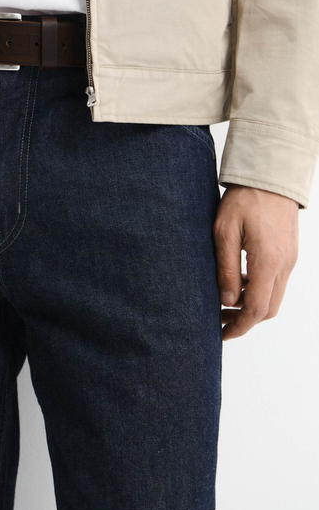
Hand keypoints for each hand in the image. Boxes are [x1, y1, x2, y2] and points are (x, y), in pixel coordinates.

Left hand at [213, 184, 298, 340]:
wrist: (271, 175)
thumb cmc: (245, 199)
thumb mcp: (224, 232)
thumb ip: (226, 269)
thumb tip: (227, 300)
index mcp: (268, 262)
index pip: (256, 309)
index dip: (239, 327)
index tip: (222, 334)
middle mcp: (284, 265)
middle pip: (268, 309)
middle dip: (244, 320)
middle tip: (219, 319)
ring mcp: (290, 259)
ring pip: (273, 296)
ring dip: (251, 305)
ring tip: (225, 300)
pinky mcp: (289, 252)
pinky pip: (276, 281)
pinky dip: (259, 289)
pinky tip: (239, 280)